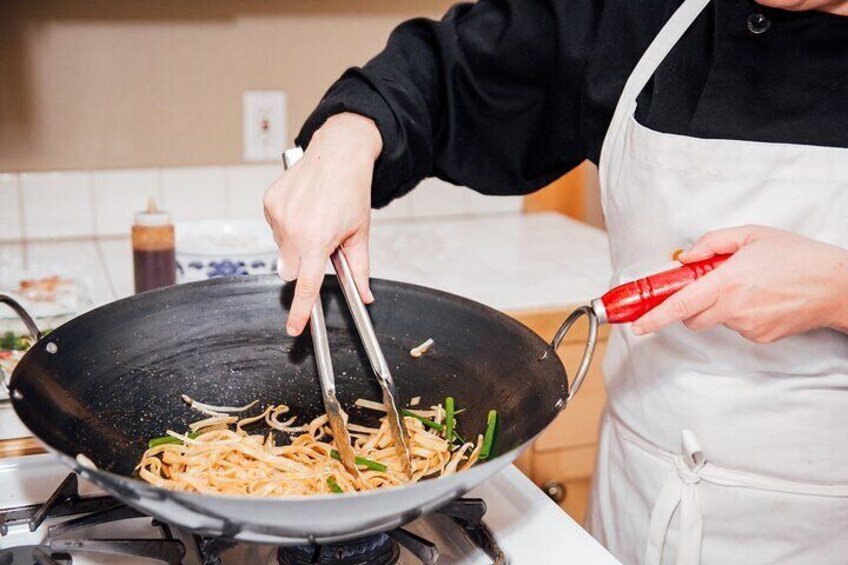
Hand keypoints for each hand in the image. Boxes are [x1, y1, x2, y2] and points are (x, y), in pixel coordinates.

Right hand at [263, 113, 381, 335]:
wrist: (338, 152)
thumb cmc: (351, 189)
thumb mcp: (359, 233)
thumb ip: (359, 269)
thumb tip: (364, 295)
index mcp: (317, 240)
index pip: (306, 286)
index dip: (300, 311)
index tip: (294, 328)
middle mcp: (293, 229)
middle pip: (291, 270)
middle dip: (304, 266)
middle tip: (322, 244)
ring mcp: (277, 215)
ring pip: (282, 249)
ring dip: (296, 244)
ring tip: (315, 219)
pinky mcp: (269, 203)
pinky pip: (275, 228)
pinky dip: (287, 225)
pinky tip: (303, 209)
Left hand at [632, 225, 847, 342]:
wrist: (836, 285)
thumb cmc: (797, 257)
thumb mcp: (751, 235)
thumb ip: (711, 243)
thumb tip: (685, 257)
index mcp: (728, 282)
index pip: (681, 304)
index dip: (656, 316)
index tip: (638, 325)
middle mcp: (734, 308)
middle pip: (692, 317)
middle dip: (690, 305)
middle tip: (709, 285)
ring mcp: (747, 326)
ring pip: (715, 321)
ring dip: (719, 307)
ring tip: (747, 287)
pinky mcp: (760, 337)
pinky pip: (736, 327)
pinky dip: (739, 315)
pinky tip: (760, 299)